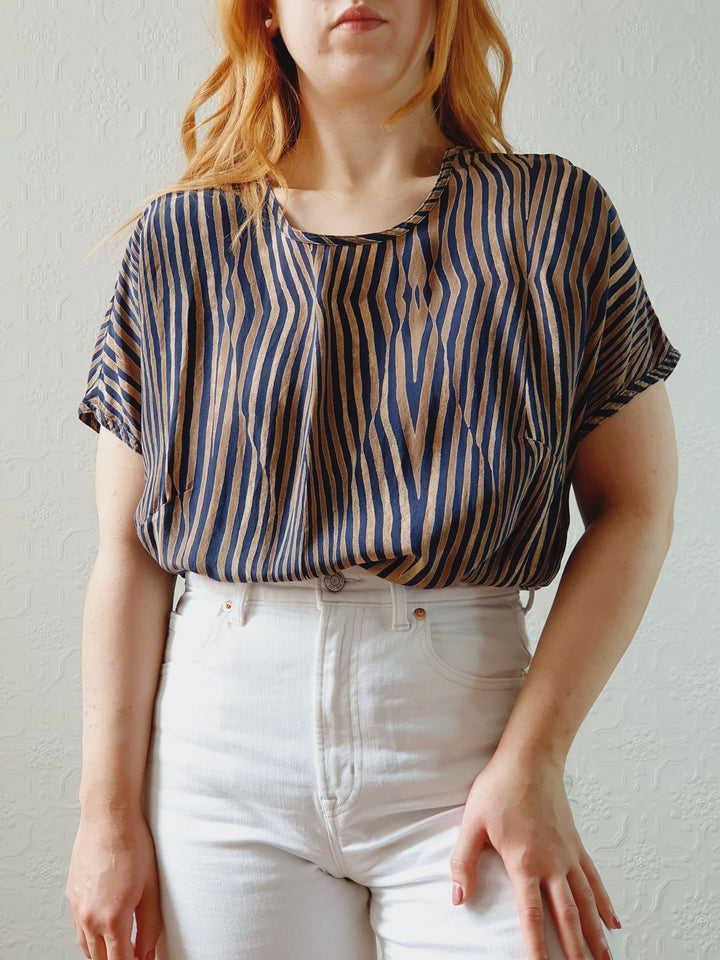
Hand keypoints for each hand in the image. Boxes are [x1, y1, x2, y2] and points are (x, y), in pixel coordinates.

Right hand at [66, 809, 162, 959]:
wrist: (108, 817)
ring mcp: (77, 908)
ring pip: (86, 947)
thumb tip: (148, 952)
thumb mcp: (151, 888)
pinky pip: (78, 928)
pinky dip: (91, 936)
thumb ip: (150, 926)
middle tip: (134, 953)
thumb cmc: (131, 844)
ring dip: (102, 953)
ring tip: (121, 946)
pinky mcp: (72, 896)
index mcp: (112, 919)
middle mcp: (90, 918)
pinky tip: (104, 927)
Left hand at [449, 750, 619, 959]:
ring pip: (586, 902)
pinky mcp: (576, 843)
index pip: (531, 915)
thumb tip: (457, 897)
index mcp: (525, 862)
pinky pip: (594, 879)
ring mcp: (568, 854)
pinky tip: (613, 921)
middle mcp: (552, 863)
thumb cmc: (499, 787)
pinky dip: (604, 902)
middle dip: (576, 950)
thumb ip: (463, 861)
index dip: (536, 948)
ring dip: (596, 934)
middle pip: (567, 916)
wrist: (530, 757)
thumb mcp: (472, 822)